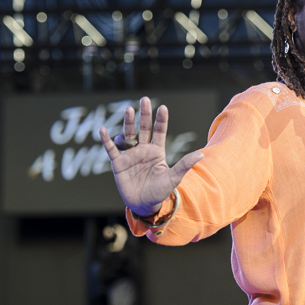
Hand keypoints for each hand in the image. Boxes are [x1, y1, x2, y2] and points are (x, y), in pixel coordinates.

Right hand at [99, 97, 203, 217]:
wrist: (144, 205)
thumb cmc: (160, 192)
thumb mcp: (173, 178)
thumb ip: (184, 165)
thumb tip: (201, 154)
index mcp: (157, 151)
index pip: (159, 132)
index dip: (160, 120)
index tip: (162, 107)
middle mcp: (143, 150)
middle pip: (144, 128)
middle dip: (144, 114)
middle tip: (144, 99)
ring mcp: (130, 155)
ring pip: (128, 135)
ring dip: (128, 123)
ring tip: (129, 110)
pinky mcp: (118, 163)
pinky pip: (111, 149)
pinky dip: (106, 140)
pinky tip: (102, 130)